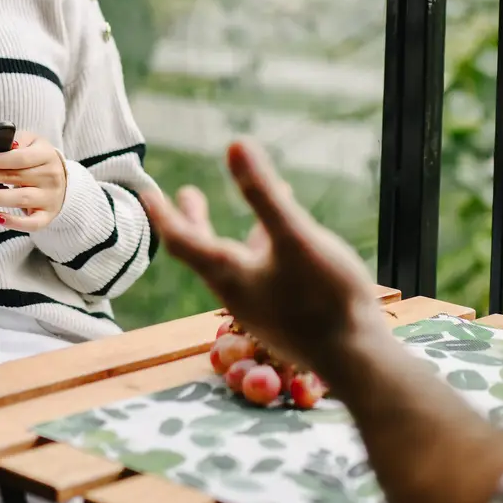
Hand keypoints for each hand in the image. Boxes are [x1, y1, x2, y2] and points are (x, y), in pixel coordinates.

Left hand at [0, 131, 67, 231]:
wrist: (62, 181)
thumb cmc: (38, 159)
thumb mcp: (32, 143)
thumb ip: (16, 141)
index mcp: (46, 155)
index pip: (20, 157)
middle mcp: (51, 177)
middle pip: (15, 177)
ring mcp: (50, 198)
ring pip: (21, 199)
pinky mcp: (46, 216)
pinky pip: (32, 223)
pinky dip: (15, 223)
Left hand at [141, 142, 386, 381]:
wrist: (356, 358)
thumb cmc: (324, 296)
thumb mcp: (294, 236)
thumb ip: (264, 193)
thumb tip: (234, 144)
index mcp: (230, 275)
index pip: (182, 241)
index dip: (163, 214)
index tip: (147, 192)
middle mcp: (238, 294)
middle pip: (206, 252)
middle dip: (196, 220)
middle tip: (186, 194)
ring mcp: (263, 308)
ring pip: (240, 262)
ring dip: (238, 232)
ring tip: (255, 205)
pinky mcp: (286, 316)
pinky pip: (267, 274)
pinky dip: (268, 248)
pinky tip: (292, 240)